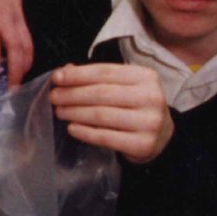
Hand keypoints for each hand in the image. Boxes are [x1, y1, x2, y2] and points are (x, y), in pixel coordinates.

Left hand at [49, 62, 173, 162]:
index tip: (56, 78)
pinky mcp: (142, 144)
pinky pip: (105, 137)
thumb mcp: (124, 86)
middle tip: (53, 97)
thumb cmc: (136, 106)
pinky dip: (84, 132)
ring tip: (59, 111)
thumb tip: (65, 71)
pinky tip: (72, 128)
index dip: (78, 75)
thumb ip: (97, 78)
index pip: (104, 72)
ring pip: (101, 115)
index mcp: (145, 77)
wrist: (162, 137)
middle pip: (101, 93)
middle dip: (72, 94)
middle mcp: (150, 97)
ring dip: (75, 112)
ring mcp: (148, 122)